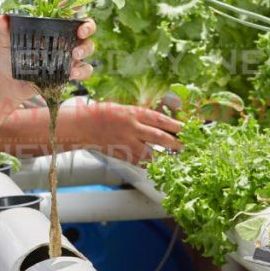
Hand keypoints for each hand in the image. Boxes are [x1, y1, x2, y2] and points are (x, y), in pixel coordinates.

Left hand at [0, 16, 96, 99]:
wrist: (7, 82)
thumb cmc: (7, 57)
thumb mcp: (5, 43)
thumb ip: (5, 30)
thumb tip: (2, 17)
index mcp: (50, 28)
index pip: (67, 13)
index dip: (74, 7)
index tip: (74, 5)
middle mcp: (63, 39)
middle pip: (85, 29)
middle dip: (88, 28)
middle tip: (80, 33)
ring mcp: (68, 56)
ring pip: (88, 48)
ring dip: (86, 50)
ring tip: (75, 56)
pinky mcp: (68, 72)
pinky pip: (84, 70)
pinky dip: (82, 71)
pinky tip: (73, 74)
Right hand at [67, 101, 182, 164]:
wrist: (82, 126)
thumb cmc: (103, 114)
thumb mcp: (125, 110)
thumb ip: (142, 118)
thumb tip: (163, 125)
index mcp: (133, 113)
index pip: (160, 120)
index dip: (176, 126)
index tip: (186, 130)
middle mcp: (131, 128)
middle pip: (159, 138)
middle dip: (175, 143)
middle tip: (185, 147)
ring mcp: (125, 143)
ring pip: (149, 153)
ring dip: (160, 155)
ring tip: (168, 156)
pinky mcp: (120, 154)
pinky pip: (137, 161)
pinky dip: (145, 161)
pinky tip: (148, 159)